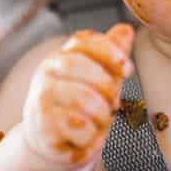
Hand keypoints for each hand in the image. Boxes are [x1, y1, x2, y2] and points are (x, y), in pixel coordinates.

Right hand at [18, 24, 134, 170]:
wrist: (49, 140)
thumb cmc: (78, 105)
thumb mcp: (99, 78)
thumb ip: (112, 55)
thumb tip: (126, 30)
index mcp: (64, 56)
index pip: (83, 41)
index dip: (108, 51)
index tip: (128, 69)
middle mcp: (47, 72)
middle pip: (77, 65)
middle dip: (106, 85)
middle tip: (114, 103)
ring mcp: (42, 98)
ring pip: (80, 98)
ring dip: (101, 114)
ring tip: (101, 122)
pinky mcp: (41, 127)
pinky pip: (76, 127)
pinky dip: (91, 136)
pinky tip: (89, 138)